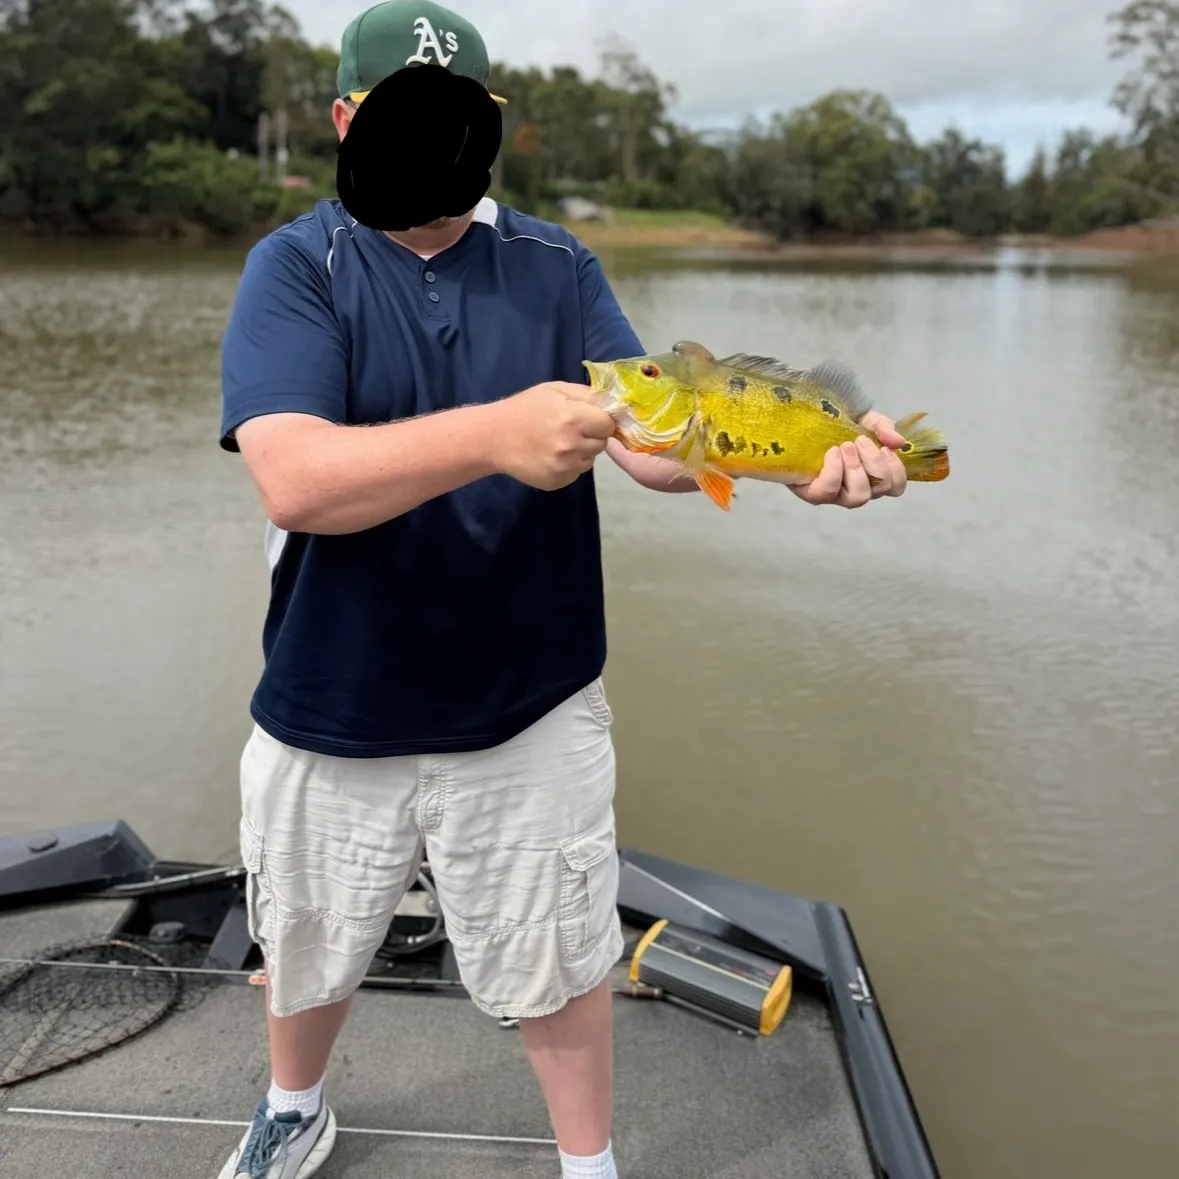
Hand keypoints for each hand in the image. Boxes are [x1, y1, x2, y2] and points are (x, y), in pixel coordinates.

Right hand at [489, 382, 615, 489]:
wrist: (493, 438)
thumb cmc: (525, 409)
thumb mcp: (554, 390)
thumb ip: (586, 394)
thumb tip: (613, 403)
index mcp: (573, 418)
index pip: (608, 424)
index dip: (600, 420)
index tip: (588, 418)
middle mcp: (572, 445)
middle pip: (602, 443)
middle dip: (591, 435)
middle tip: (571, 429)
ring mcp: (564, 467)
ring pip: (590, 459)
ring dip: (581, 452)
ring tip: (559, 442)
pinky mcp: (557, 481)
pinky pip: (576, 473)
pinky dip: (569, 465)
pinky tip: (552, 456)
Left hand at [790, 410, 908, 507]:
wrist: (800, 424)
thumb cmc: (834, 426)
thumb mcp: (863, 419)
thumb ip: (882, 427)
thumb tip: (899, 441)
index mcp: (872, 475)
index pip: (896, 487)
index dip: (896, 469)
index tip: (885, 448)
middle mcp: (857, 489)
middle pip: (880, 490)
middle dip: (874, 463)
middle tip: (859, 440)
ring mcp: (835, 495)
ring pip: (858, 496)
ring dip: (856, 468)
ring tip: (845, 446)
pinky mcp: (814, 494)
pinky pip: (830, 491)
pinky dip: (835, 469)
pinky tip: (832, 452)